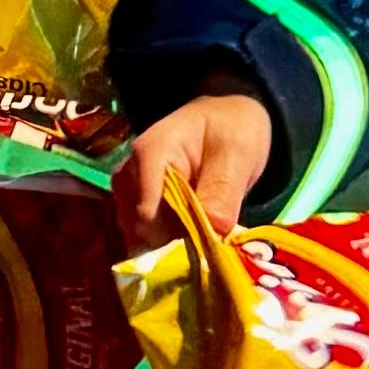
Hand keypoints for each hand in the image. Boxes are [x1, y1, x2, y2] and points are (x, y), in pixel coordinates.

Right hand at [113, 86, 276, 259]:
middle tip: (209, 243)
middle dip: (173, 245)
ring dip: (172, 247)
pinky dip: (170, 245)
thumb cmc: (231, 129)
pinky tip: (194, 239)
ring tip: (204, 238)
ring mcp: (132, 193)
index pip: (146, 211)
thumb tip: (214, 232)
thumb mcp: (237, 152)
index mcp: (149, 153)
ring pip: (141, 238)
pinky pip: (147, 238)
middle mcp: (131, 175)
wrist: (229, 120)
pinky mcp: (140, 208)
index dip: (174, 237)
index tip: (205, 248)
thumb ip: (223, 190)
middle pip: (139, 229)